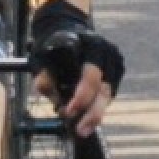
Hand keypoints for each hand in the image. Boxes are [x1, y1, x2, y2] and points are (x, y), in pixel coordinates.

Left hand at [28, 0, 122, 136]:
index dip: (80, 97)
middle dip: (92, 113)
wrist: (65, 27)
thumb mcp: (41, 58)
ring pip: (108, 94)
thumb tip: (56, 101)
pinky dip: (98, 105)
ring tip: (83, 129)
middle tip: (80, 131)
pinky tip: (87, 117)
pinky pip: (108, 93)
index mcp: (90, 45)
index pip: (90, 77)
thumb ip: (45, 79)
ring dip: (95, 113)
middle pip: (103, 89)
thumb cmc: (51, 45)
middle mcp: (106, 52)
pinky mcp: (117, 70)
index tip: (68, 112)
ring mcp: (114, 61)